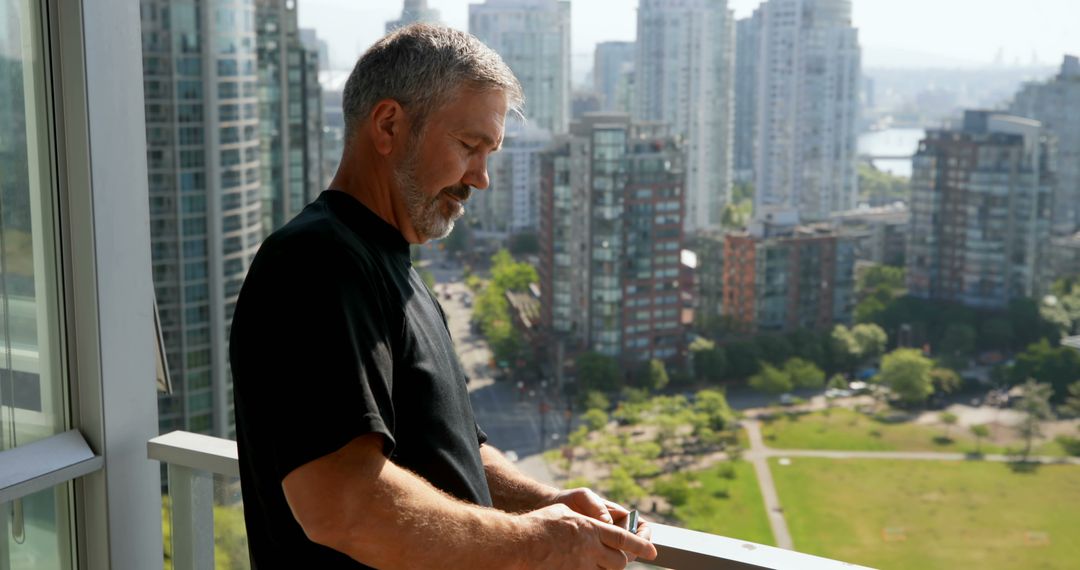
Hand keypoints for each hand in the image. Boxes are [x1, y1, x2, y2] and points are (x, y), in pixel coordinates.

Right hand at [520, 503, 656, 569]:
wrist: (518, 544)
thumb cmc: (538, 524)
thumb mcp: (564, 513)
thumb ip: (584, 519)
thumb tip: (597, 523)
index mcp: (590, 529)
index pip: (624, 538)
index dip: (641, 543)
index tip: (652, 550)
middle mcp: (590, 549)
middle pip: (619, 561)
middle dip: (621, 561)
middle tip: (617, 558)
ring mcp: (581, 566)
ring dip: (606, 569)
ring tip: (598, 562)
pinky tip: (582, 567)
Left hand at [549, 489, 653, 562]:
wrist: (551, 509)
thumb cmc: (570, 500)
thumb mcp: (583, 497)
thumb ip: (596, 507)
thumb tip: (609, 523)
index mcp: (618, 516)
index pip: (641, 528)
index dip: (643, 537)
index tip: (639, 543)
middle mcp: (615, 532)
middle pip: (632, 548)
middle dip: (630, 553)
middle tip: (618, 556)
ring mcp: (605, 544)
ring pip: (618, 558)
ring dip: (615, 561)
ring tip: (601, 559)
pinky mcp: (593, 553)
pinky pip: (603, 563)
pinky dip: (601, 565)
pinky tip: (591, 562)